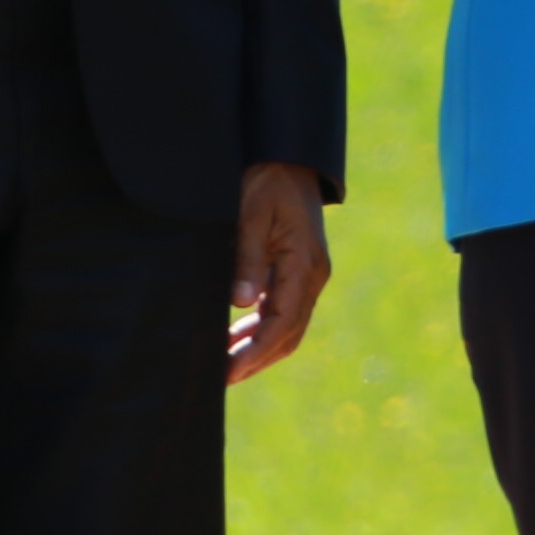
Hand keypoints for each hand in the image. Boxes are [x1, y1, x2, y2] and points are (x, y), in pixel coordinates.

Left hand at [226, 163, 330, 383]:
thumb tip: (240, 303)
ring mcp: (308, 275)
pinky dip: (261, 329)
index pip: (282, 322)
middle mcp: (312, 275)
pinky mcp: (297, 271)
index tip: (230, 370)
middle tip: (222, 379)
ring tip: (224, 366)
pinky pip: (283, 310)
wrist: (288, 156)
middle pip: (289, 334)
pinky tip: (236, 337)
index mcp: (305, 264)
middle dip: (257, 359)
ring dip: (258, 348)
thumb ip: (248, 258)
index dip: (256, 350)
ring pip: (288, 326)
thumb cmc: (267, 180)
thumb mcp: (252, 214)